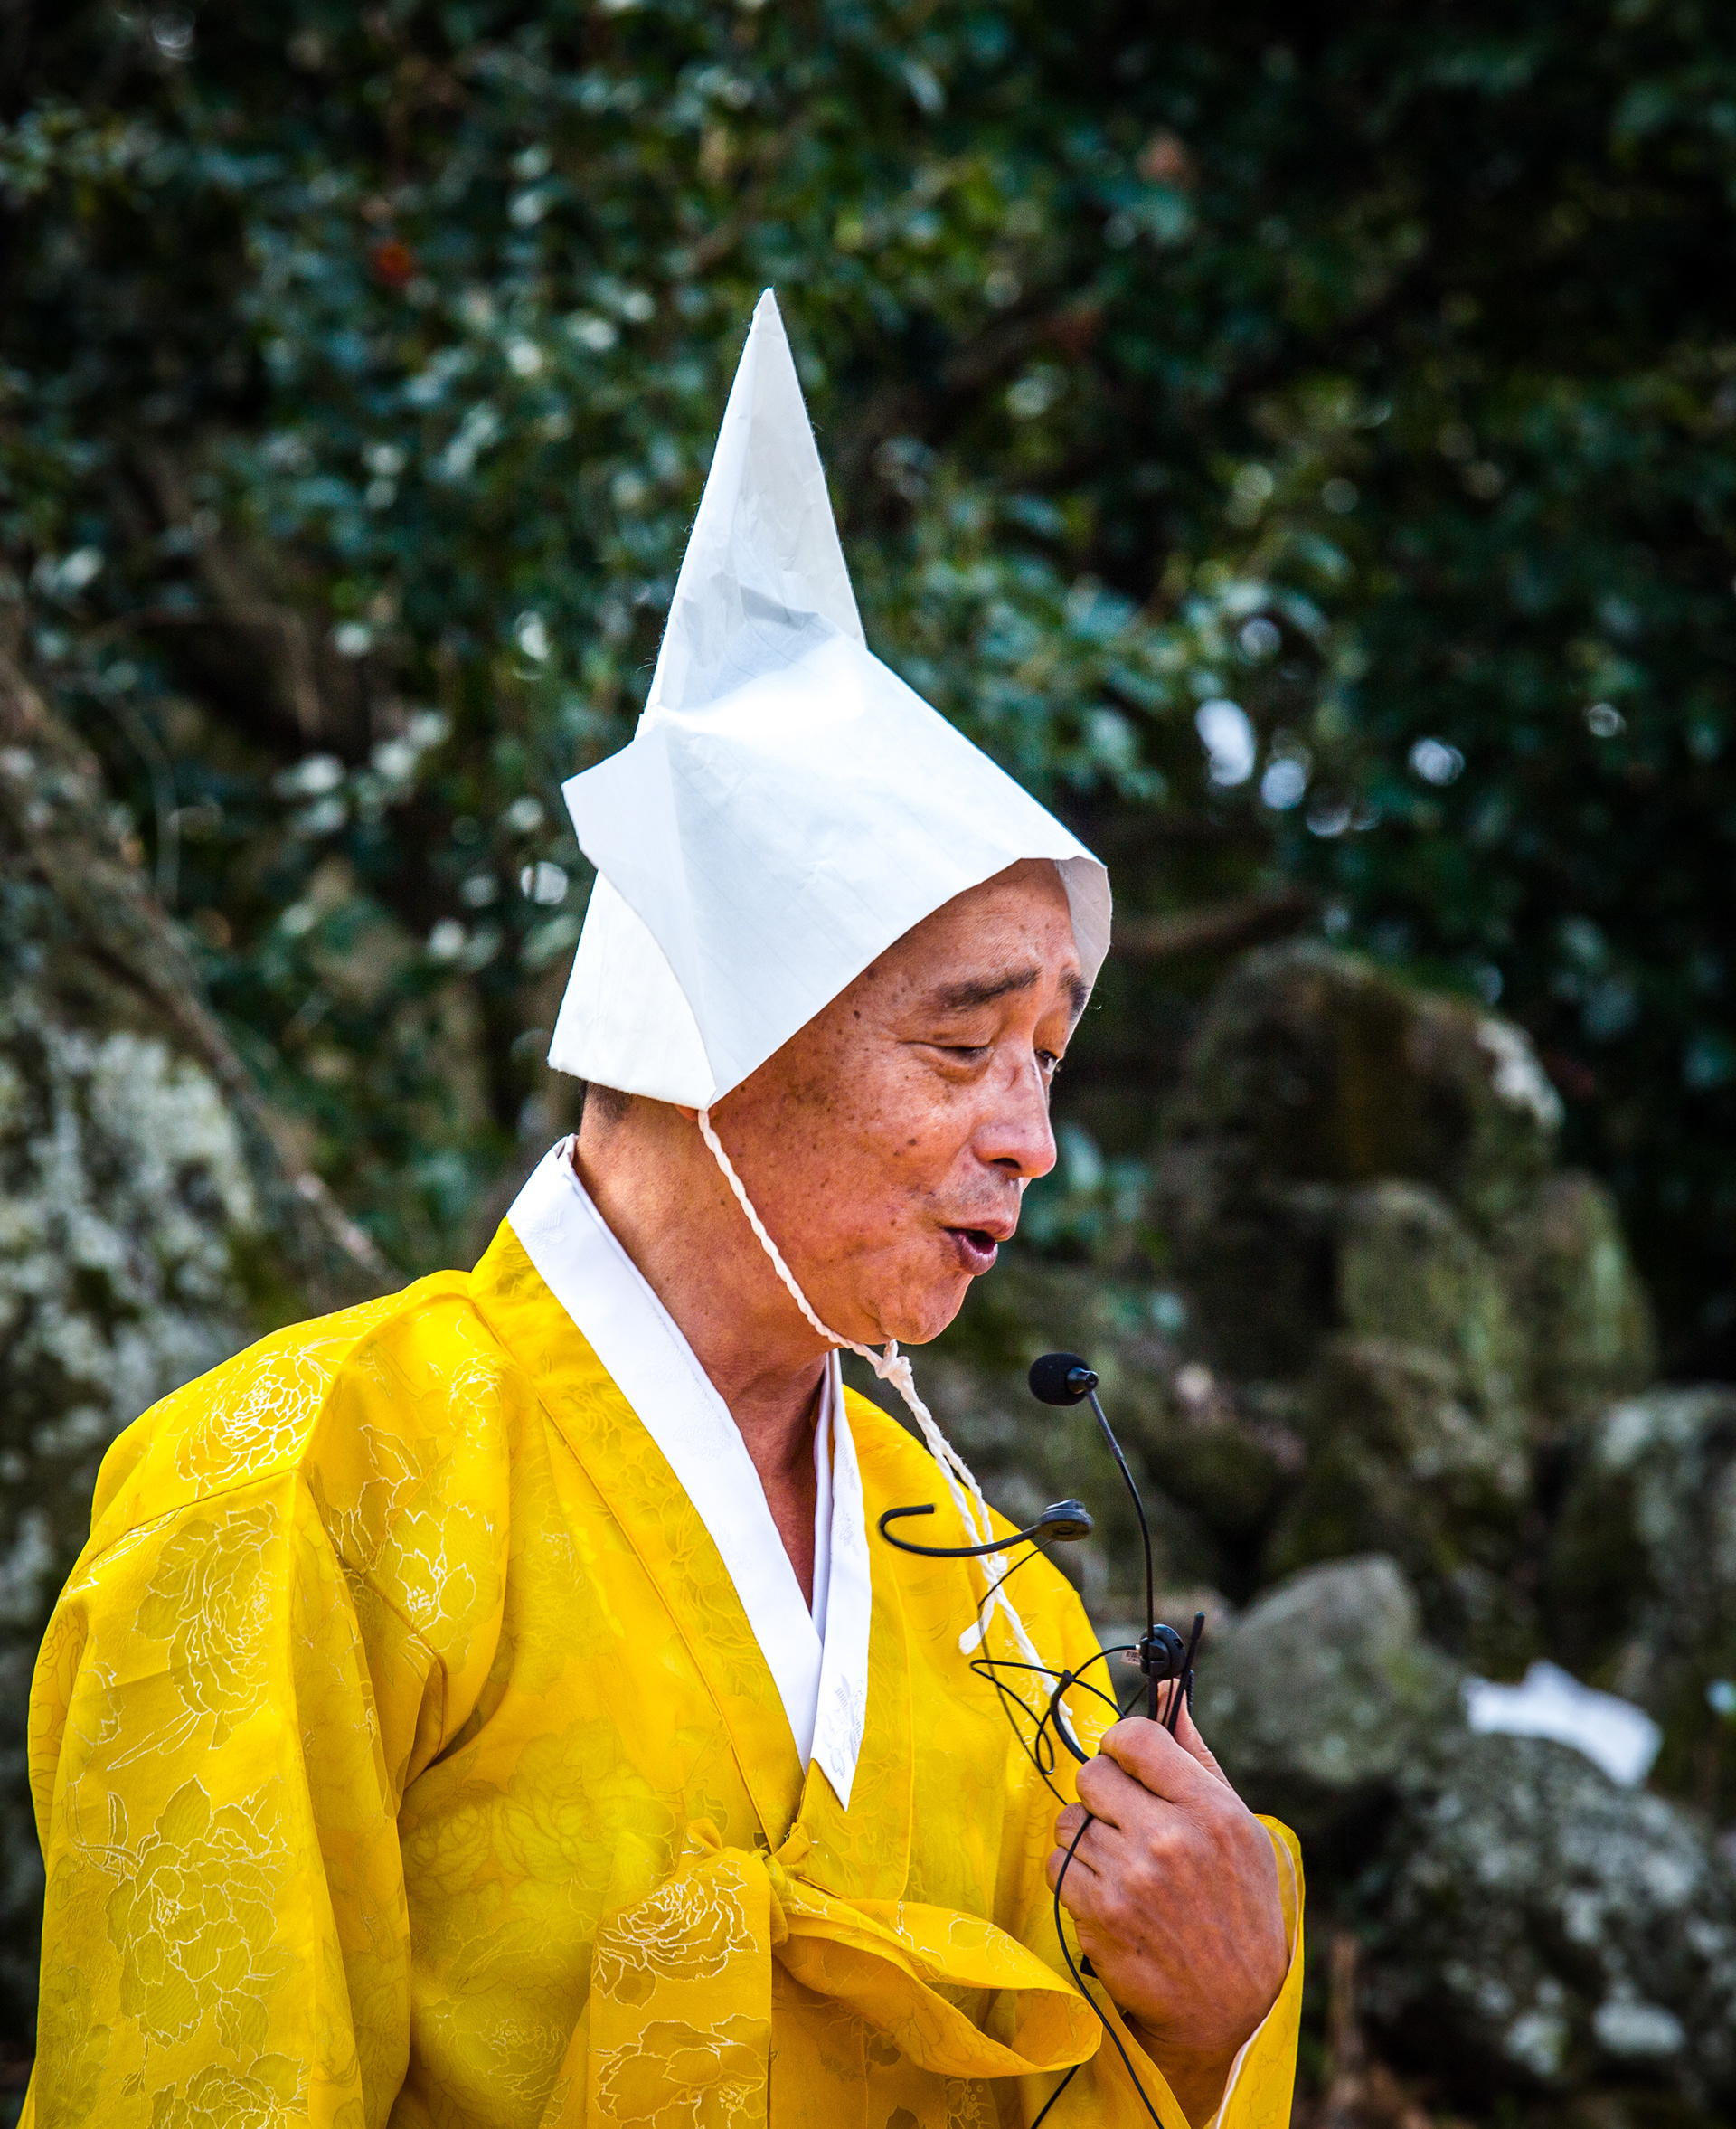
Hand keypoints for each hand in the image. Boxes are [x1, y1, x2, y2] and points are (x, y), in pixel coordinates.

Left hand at [1045, 1685, 1289, 2124]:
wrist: (1230, 2003)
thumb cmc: (1237, 1902)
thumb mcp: (1236, 1823)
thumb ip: (1195, 1753)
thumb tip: (1167, 1685)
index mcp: (1208, 1809)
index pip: (1134, 1737)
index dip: (1122, 1745)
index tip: (1127, 1763)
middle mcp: (1168, 1840)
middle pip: (1092, 1774)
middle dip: (1101, 1791)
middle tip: (1122, 1816)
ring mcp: (1130, 1880)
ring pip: (1069, 1820)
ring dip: (1085, 1835)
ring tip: (1119, 1860)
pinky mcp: (1099, 1917)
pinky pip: (1056, 1864)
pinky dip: (1071, 1872)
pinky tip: (1104, 1888)